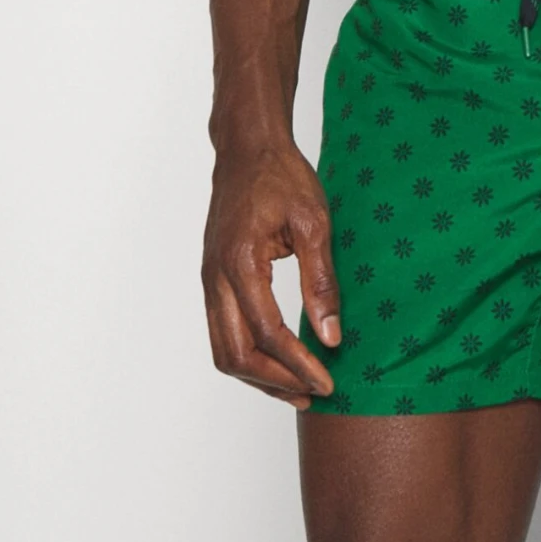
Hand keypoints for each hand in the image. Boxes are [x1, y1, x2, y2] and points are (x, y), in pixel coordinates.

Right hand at [202, 140, 341, 407]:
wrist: (247, 148)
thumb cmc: (281, 177)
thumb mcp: (314, 221)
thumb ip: (321, 280)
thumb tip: (331, 336)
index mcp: (240, 263)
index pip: (268, 333)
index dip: (298, 364)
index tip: (328, 380)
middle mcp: (215, 278)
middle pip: (236, 354)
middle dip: (277, 382)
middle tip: (316, 392)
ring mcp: (209, 280)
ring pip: (223, 351)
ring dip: (259, 377)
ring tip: (298, 389)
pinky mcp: (212, 280)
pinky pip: (222, 333)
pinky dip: (248, 357)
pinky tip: (277, 362)